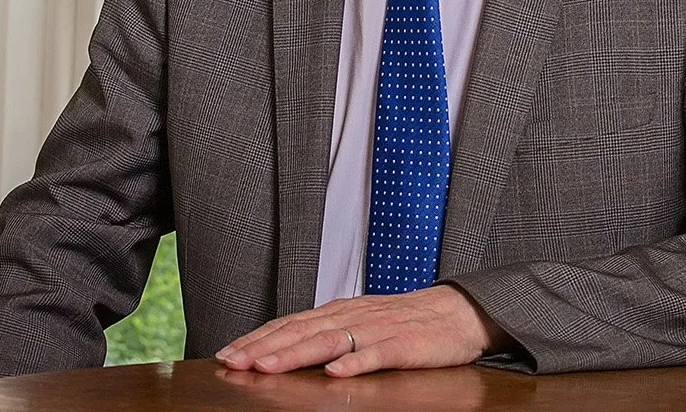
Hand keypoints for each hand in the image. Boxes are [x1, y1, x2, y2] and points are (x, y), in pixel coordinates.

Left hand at [213, 284, 513, 376]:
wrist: (458, 312)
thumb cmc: (405, 322)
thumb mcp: (359, 322)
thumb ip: (325, 332)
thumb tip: (282, 347)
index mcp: (340, 311)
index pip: (290, 323)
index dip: (258, 337)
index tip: (228, 353)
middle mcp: (353, 316)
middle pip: (302, 331)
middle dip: (264, 347)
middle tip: (234, 361)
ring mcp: (378, 329)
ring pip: (331, 341)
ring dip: (297, 353)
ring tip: (268, 366)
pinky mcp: (405, 344)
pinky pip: (377, 354)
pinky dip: (355, 363)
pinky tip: (336, 373)